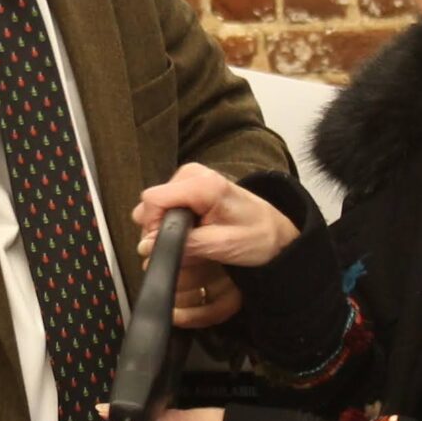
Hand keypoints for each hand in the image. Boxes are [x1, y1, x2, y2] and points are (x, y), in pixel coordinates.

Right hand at [136, 164, 296, 326]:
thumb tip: (145, 247)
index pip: (153, 200)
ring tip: (193, 240)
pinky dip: (173, 223)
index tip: (169, 245)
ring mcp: (189, 178)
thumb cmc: (256, 237)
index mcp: (202, 184)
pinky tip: (192, 232)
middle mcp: (191, 174)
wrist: (276, 231)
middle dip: (160, 230)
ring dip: (167, 228)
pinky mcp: (188, 186)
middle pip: (152, 203)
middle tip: (185, 246)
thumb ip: (183, 245)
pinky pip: (166, 206)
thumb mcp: (222, 245)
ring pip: (156, 206)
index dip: (154, 226)